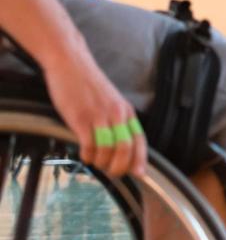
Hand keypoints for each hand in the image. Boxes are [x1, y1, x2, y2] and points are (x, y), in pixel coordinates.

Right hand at [43, 53, 146, 178]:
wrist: (71, 64)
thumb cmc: (88, 86)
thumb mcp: (110, 102)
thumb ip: (117, 121)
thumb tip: (119, 147)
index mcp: (126, 111)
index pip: (139, 139)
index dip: (140, 159)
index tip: (139, 175)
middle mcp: (116, 114)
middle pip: (125, 148)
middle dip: (119, 166)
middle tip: (111, 172)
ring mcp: (99, 116)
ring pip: (108, 149)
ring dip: (101, 162)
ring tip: (95, 162)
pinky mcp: (80, 118)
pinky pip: (88, 144)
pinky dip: (87, 155)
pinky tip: (84, 154)